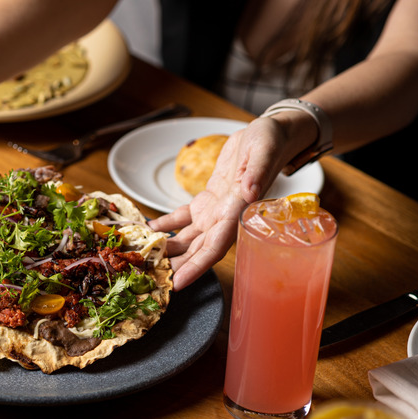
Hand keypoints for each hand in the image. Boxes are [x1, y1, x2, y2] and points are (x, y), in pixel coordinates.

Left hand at [148, 117, 291, 290]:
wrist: (271, 135)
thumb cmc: (271, 142)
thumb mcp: (265, 151)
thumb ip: (256, 172)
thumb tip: (250, 191)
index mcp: (238, 210)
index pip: (216, 247)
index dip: (197, 266)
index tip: (178, 283)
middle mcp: (225, 216)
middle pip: (198, 249)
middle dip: (176, 266)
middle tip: (152, 279)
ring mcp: (214, 210)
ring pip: (188, 238)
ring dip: (168, 250)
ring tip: (145, 259)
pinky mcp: (207, 199)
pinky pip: (183, 218)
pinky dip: (165, 225)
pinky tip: (149, 229)